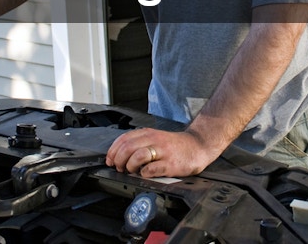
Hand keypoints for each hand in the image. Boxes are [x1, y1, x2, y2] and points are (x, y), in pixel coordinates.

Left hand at [105, 128, 220, 177]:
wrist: (197, 146)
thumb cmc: (174, 145)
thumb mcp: (155, 138)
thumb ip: (139, 143)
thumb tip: (119, 155)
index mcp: (148, 133)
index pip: (123, 139)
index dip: (113, 151)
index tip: (110, 160)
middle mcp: (154, 140)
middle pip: (128, 147)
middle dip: (118, 160)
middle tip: (119, 168)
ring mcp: (162, 152)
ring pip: (137, 156)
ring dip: (130, 166)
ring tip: (131, 171)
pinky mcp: (169, 164)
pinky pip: (151, 169)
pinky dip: (144, 173)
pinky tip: (145, 174)